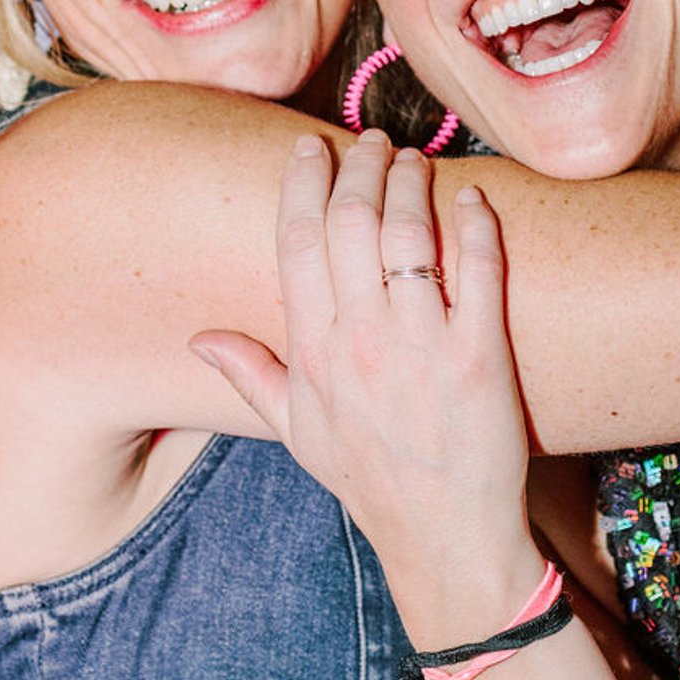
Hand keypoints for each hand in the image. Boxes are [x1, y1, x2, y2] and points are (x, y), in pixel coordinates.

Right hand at [192, 130, 541, 643]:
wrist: (444, 537)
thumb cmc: (372, 483)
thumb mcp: (299, 433)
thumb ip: (252, 377)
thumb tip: (199, 339)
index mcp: (313, 354)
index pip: (298, 243)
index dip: (302, 184)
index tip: (310, 147)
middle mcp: (362, 342)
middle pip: (353, 223)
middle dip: (360, 167)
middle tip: (372, 141)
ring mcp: (422, 347)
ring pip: (410, 236)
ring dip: (411, 183)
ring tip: (415, 158)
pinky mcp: (481, 356)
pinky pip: (476, 271)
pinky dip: (474, 225)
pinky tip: (471, 198)